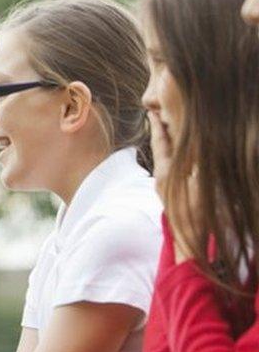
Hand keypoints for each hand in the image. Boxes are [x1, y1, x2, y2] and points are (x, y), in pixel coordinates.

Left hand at [149, 115, 194, 261]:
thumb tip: (192, 145)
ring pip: (164, 158)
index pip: (161, 143)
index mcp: (166, 172)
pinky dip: (172, 156)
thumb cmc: (196, 214)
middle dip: (160, 131)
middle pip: (160, 148)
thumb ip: (194, 164)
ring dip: (166, 143)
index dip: (158, 126)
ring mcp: (164, 187)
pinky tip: (177, 155)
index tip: (152, 111)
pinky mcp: (169, 195)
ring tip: (166, 129)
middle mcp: (161, 177)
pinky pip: (169, 168)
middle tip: (155, 114)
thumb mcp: (198, 185)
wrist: (188, 240)